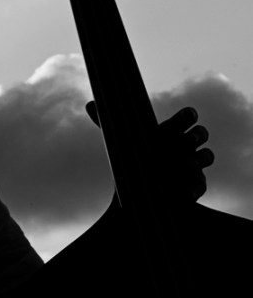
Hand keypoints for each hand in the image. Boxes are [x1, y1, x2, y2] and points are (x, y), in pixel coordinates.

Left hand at [86, 102, 213, 201]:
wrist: (144, 188)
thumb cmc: (135, 157)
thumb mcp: (122, 141)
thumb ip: (106, 123)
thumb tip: (89, 104)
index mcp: (171, 131)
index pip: (186, 117)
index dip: (188, 115)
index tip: (188, 114)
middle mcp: (186, 146)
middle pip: (201, 133)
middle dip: (196, 134)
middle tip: (187, 139)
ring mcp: (193, 165)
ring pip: (208, 155)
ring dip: (199, 158)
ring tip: (183, 164)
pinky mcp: (195, 186)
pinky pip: (200, 185)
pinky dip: (192, 188)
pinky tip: (182, 193)